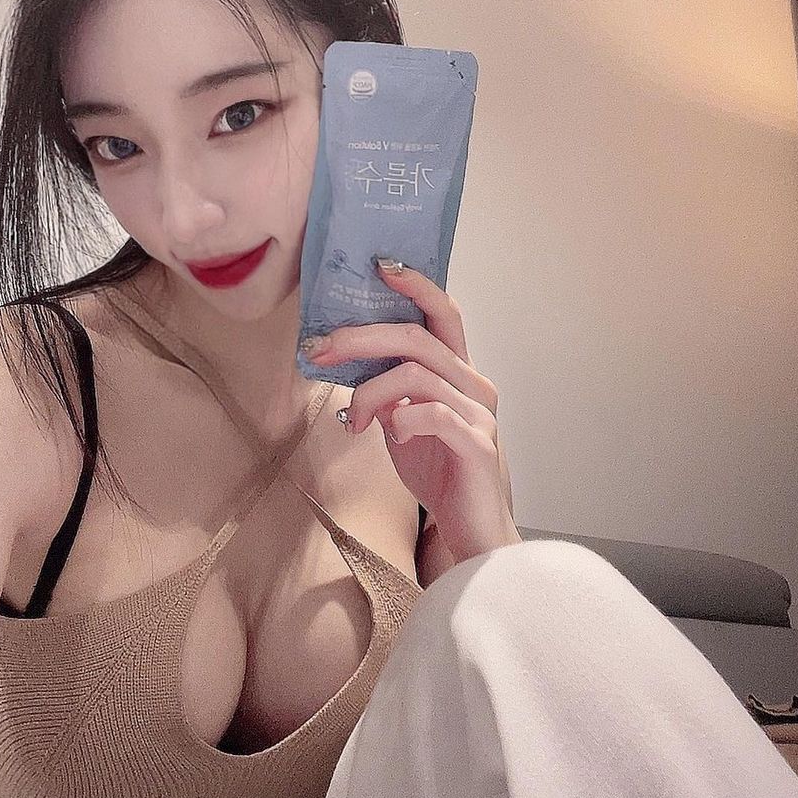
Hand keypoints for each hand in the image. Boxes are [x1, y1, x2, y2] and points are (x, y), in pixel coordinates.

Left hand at [301, 259, 519, 564]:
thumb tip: (343, 360)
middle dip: (359, 336)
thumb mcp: (404, 421)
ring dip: (370, 390)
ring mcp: (479, 413)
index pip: (443, 313)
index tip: (380, 265)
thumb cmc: (440, 471)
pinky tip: (387, 435)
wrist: (473, 531)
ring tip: (353, 419)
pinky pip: (430, 414)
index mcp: (457, 373)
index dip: (416, 285)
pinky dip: (399, 418)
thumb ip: (387, 389)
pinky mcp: (477, 444)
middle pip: (417, 336)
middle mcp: (474, 384)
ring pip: (415, 374)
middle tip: (318, 349)